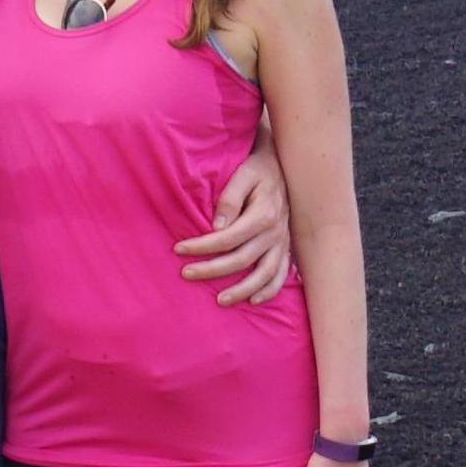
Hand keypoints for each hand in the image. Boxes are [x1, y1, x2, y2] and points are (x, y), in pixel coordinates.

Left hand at [180, 141, 294, 303]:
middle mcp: (275, 232)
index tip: (179, 249)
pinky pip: (281, 274)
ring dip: (242, 290)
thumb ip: (229, 199)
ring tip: (219, 300)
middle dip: (212, 270)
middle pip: (241, 259)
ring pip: (264, 274)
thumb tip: (216, 226)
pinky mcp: (286, 247)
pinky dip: (269, 290)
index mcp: (263, 214)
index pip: (227, 238)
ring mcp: (282, 242)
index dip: (202, 246)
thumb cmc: (257, 169)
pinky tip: (253, 300)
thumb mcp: (243, 175)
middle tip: (186, 274)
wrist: (284, 166)